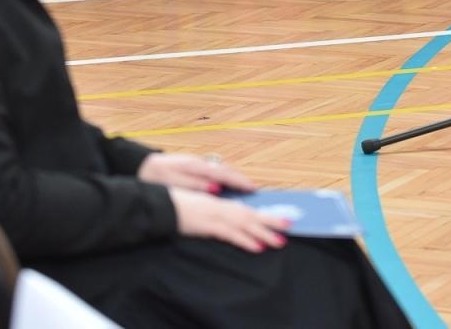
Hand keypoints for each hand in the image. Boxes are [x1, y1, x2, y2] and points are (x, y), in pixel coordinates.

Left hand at [137, 152, 255, 194]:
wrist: (141, 165)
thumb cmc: (155, 177)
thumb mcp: (174, 182)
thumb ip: (195, 185)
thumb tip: (216, 188)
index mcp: (196, 166)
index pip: (224, 174)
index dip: (240, 182)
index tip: (253, 189)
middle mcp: (200, 162)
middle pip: (226, 170)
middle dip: (241, 179)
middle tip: (255, 190)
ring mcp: (197, 162)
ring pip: (221, 169)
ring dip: (234, 177)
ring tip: (246, 187)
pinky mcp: (193, 166)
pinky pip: (215, 170)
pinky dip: (225, 176)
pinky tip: (227, 183)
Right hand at [169, 188, 288, 253]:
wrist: (162, 205)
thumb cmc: (178, 205)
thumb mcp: (201, 207)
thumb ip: (216, 211)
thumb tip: (231, 219)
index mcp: (220, 203)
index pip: (246, 208)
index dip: (263, 213)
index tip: (278, 217)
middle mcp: (221, 207)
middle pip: (251, 215)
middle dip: (271, 221)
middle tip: (289, 226)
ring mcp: (216, 216)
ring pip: (246, 225)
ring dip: (264, 233)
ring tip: (280, 241)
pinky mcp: (209, 226)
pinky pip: (231, 235)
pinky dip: (245, 240)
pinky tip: (257, 247)